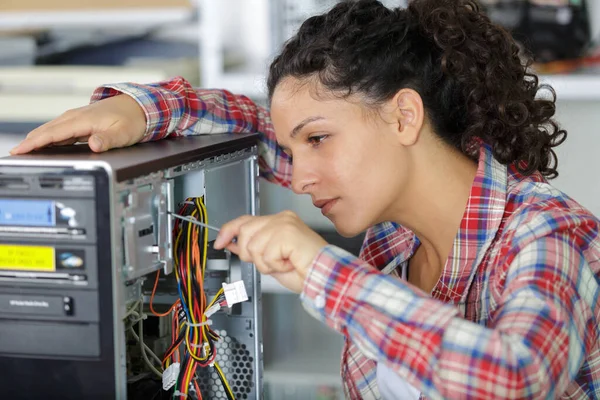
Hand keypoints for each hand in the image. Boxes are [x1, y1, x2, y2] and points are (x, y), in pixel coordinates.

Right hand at [10, 94, 146, 154]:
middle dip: (29, 142)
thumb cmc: (134, 119)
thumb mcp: (124, 133)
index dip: (34, 142)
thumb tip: (93, 145)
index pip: (52, 133)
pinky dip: (47, 137)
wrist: (141, 105)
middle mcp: (76, 117)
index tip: (19, 151)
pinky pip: (59, 130)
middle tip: (14, 155)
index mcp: (83, 120)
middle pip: (46, 130)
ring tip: (23, 151)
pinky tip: (43, 145)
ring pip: (51, 129)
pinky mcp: (81, 121)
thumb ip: (107, 139)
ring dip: (36, 139)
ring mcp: (77, 118)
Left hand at [213, 211, 327, 292]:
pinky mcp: (287, 234)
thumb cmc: (305, 269)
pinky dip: (275, 265)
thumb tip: (231, 243)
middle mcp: (282, 218)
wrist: (324, 276)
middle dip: (251, 254)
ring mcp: (285, 224)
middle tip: (270, 262)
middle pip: (245, 232)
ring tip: (283, 263)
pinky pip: (266, 254)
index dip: (229, 231)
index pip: (245, 220)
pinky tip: (288, 263)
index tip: (219, 242)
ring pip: (254, 246)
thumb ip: (253, 247)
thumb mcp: (271, 258)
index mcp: (279, 221)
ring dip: (265, 263)